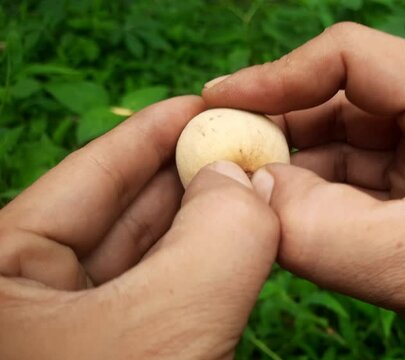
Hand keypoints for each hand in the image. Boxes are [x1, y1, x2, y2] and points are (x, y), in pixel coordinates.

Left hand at [0, 96, 278, 358]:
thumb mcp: (166, 323)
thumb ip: (218, 237)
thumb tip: (243, 178)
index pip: (87, 176)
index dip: (154, 132)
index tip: (208, 106)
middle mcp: (26, 298)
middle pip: (119, 214)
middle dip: (188, 176)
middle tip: (246, 147)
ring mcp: (68, 334)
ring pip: (147, 260)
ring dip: (203, 224)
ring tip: (252, 191)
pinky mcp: (112, 354)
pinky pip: (161, 302)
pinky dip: (203, 273)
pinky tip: (238, 248)